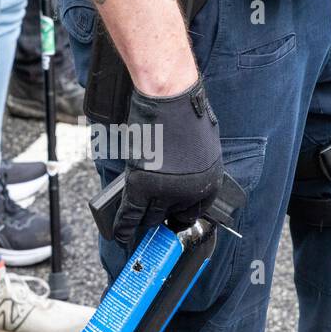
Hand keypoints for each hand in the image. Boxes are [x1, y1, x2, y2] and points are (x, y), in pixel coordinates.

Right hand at [113, 79, 222, 245]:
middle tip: (149, 216)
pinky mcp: (142, 185)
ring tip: (133, 224)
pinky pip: (131, 214)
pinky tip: (120, 235)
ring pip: (150, 217)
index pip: (195, 212)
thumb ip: (194, 170)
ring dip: (141, 220)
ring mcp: (166, 190)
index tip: (171, 219)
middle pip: (171, 215)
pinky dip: (124, 227)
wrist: (169, 96)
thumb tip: (182, 183)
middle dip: (160, 216)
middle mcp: (191, 190)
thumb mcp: (202, 146)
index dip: (180, 216)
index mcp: (210, 181)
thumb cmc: (184, 112)